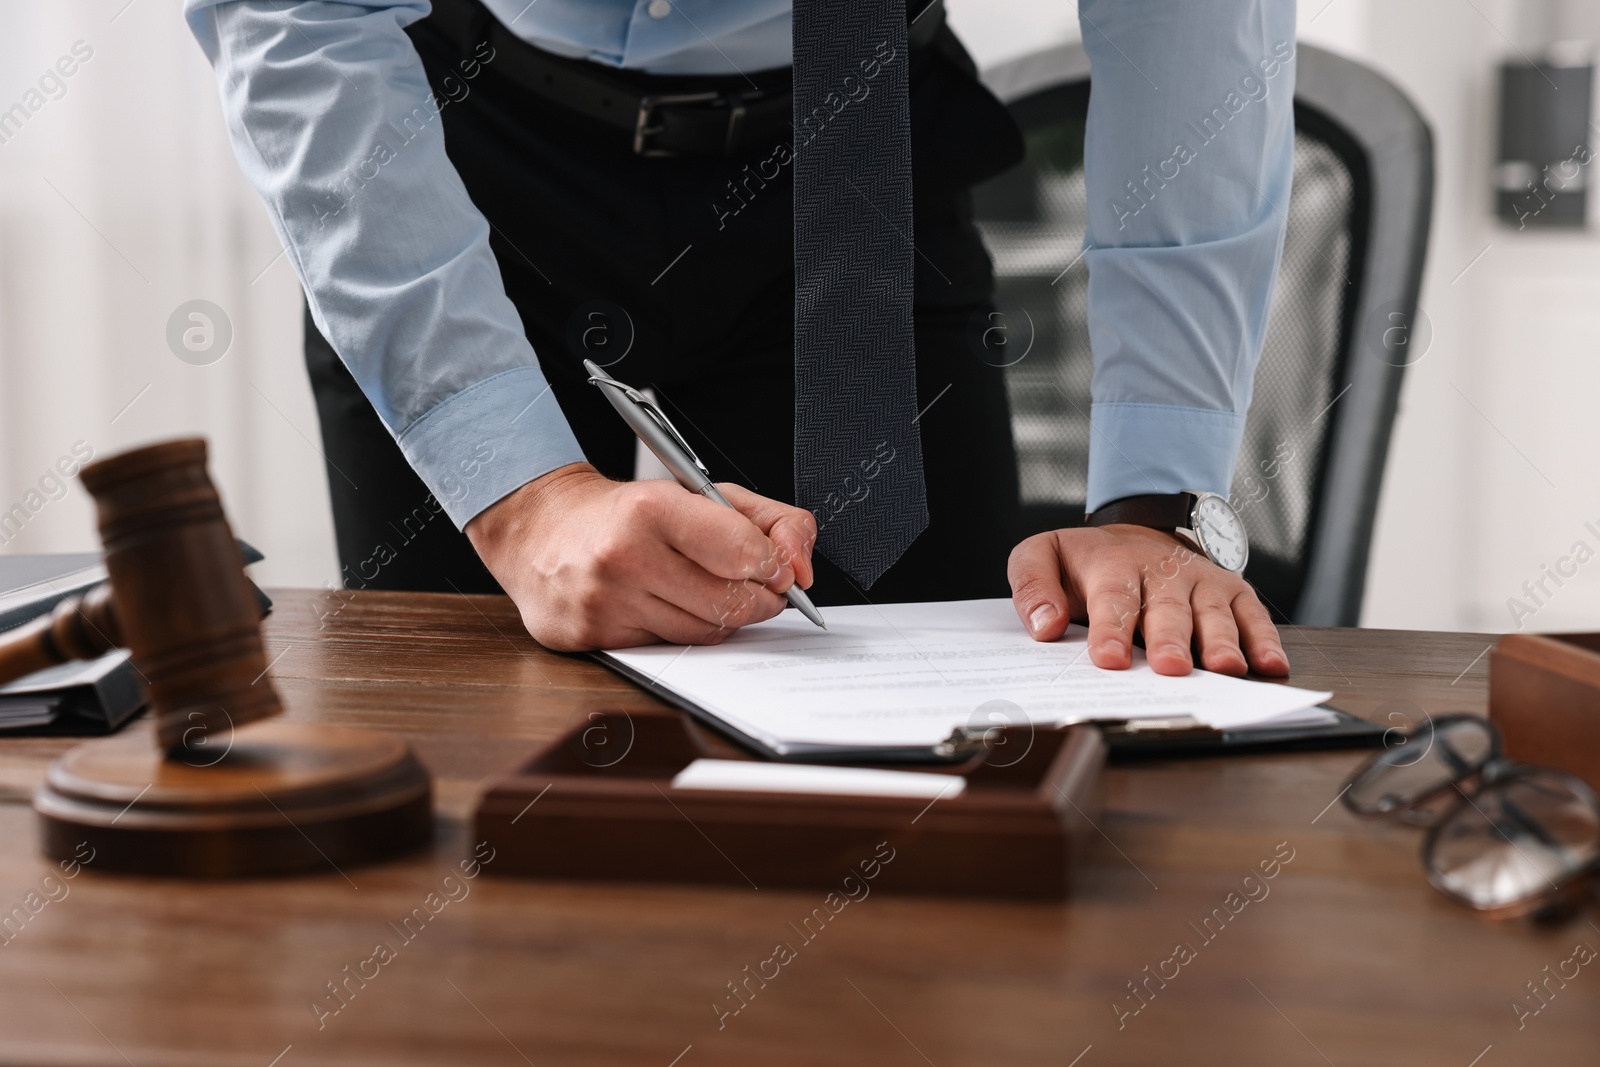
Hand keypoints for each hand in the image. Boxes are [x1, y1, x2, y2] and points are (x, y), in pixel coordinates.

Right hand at [466, 463, 816, 650]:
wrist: (542, 529)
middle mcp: (623, 557)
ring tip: (707, 589)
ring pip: (703, 634)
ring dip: (722, 617)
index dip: (773, 565)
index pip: (744, 554)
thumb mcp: (703, 493)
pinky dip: (682, 631)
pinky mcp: (590, 637)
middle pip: (730, 604)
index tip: (776, 566)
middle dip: (758, 598)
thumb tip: (802, 568)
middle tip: (758, 586)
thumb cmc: (629, 512)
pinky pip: (668, 650)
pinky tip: (667, 604)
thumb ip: (770, 521)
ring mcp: (604, 603)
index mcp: (652, 510)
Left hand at [1006, 524, 1287, 676]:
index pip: (1113, 599)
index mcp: (1113, 565)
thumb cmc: (1089, 560)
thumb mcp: (1044, 556)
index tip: (1111, 659)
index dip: (1112, 630)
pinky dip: (1265, 639)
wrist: (1139, 534)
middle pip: (1167, 609)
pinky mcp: (1232, 592)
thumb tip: (1044, 626)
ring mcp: (1201, 582)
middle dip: (1170, 639)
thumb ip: (1033, 586)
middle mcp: (1162, 572)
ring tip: (1225, 669)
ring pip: (1213, 612)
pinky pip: (1252, 614)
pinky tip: (1271, 665)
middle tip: (1171, 668)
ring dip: (1221, 641)